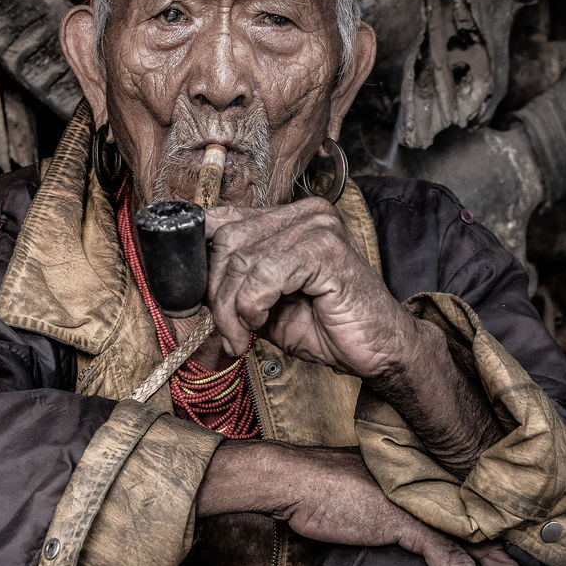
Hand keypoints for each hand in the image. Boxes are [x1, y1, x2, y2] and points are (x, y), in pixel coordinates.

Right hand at [200, 442, 527, 565]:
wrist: (291, 480)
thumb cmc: (320, 491)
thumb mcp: (370, 503)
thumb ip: (398, 515)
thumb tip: (413, 539)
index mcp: (425, 483)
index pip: (475, 516)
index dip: (496, 549)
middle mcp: (432, 489)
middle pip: (489, 533)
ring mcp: (422, 504)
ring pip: (481, 551)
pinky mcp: (409, 521)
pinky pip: (453, 565)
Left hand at [204, 199, 433, 379]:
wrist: (379, 351)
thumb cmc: (324, 327)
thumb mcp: (263, 304)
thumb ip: (231, 284)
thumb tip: (186, 281)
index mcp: (287, 217)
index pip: (220, 219)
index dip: (197, 257)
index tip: (191, 297)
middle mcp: (302, 213)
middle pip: (227, 240)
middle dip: (214, 292)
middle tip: (226, 330)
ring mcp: (316, 227)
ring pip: (242, 261)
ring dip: (230, 309)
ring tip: (241, 335)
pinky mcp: (326, 250)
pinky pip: (264, 276)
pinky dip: (252, 306)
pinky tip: (262, 323)